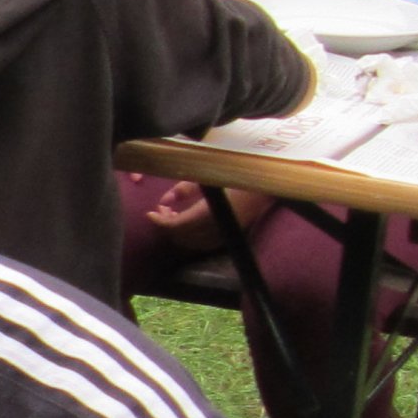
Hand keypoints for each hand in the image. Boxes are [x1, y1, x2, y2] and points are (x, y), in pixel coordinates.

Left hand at [142, 181, 266, 249]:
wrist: (267, 182)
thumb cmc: (235, 173)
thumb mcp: (206, 176)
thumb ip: (184, 188)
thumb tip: (164, 201)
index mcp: (209, 212)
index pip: (176, 226)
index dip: (159, 222)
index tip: (149, 213)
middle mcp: (217, 227)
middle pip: (181, 237)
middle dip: (166, 226)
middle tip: (160, 212)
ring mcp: (225, 234)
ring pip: (192, 243)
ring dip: (178, 232)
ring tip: (172, 215)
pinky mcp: (231, 236)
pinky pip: (204, 243)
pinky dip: (191, 237)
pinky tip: (188, 223)